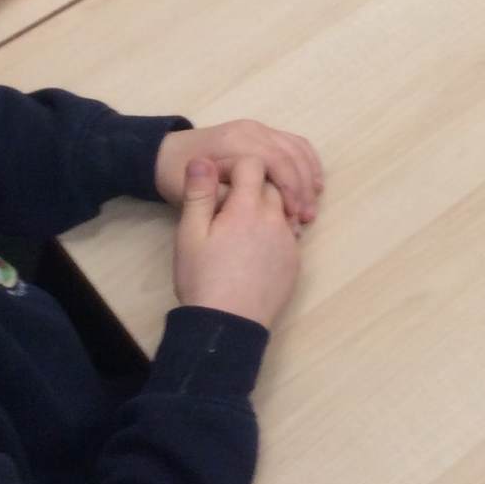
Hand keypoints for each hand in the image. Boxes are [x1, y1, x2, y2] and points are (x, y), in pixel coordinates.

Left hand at [157, 121, 322, 224]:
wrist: (166, 154)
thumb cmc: (176, 176)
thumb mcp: (190, 191)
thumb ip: (221, 195)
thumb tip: (253, 204)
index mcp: (234, 141)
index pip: (275, 161)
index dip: (289, 189)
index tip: (293, 216)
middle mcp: (251, 130)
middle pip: (291, 155)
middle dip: (303, 187)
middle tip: (306, 217)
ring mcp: (259, 128)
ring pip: (297, 148)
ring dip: (310, 176)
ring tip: (311, 205)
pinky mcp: (264, 133)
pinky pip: (295, 143)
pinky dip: (308, 163)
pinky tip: (314, 184)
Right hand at [173, 157, 301, 329]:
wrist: (228, 324)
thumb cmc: (203, 279)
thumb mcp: (190, 235)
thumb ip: (199, 194)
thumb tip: (203, 159)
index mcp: (248, 207)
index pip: (252, 164)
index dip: (234, 167)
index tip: (218, 181)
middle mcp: (275, 218)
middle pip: (271, 185)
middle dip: (251, 187)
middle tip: (226, 207)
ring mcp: (289, 240)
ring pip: (282, 209)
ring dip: (266, 209)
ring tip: (241, 228)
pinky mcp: (295, 261)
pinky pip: (288, 233)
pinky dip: (274, 232)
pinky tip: (254, 248)